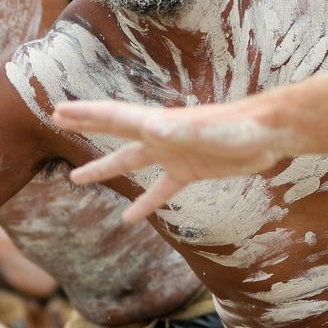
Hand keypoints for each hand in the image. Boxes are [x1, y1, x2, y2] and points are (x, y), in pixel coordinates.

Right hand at [53, 100, 292, 222]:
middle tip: (58, 121)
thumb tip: (151, 127)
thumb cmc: (238, 128)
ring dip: (105, 169)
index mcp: (158, 124)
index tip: (58, 110)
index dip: (85, 114)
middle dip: (86, 128)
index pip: (113, 118)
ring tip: (76, 179)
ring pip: (131, 163)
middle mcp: (161, 136)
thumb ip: (178, 130)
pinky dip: (145, 203)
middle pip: (115, 133)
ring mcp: (175, 154)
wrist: (269, 134)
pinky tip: (130, 218)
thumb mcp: (205, 130)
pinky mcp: (191, 171)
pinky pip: (161, 190)